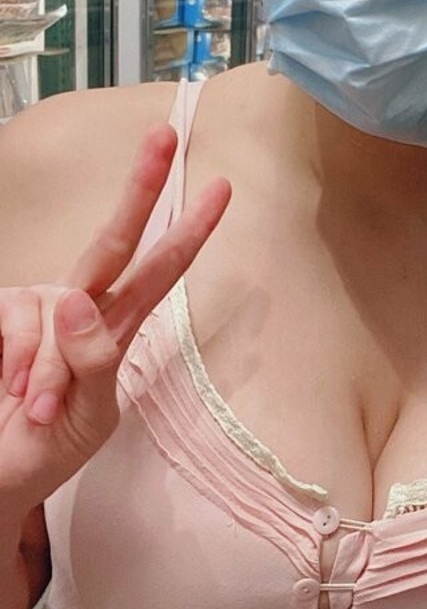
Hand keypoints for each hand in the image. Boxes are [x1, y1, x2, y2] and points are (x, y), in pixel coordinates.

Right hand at [0, 124, 229, 510]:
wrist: (2, 475)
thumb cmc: (52, 446)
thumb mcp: (94, 416)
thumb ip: (94, 361)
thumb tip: (74, 300)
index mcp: (117, 327)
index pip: (162, 270)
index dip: (191, 229)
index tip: (222, 187)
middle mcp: (81, 304)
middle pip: (116, 239)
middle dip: (141, 186)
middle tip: (166, 134)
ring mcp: (38, 307)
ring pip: (56, 308)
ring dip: (48, 370)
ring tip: (39, 410)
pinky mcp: (2, 314)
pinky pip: (21, 323)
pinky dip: (22, 366)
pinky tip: (15, 394)